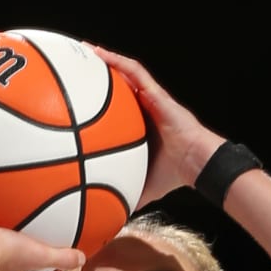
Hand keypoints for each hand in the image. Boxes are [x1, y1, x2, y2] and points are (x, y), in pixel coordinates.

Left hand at [89, 47, 223, 205]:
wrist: (196, 163)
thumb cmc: (174, 174)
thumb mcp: (141, 187)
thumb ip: (124, 197)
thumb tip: (107, 220)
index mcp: (139, 126)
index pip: (115, 111)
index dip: (97, 104)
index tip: (76, 101)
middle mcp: (143, 108)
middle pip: (117, 87)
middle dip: (97, 76)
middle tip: (74, 69)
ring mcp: (150, 98)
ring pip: (124, 73)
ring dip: (105, 61)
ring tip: (84, 51)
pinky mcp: (157, 93)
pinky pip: (134, 72)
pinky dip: (117, 62)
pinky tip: (99, 54)